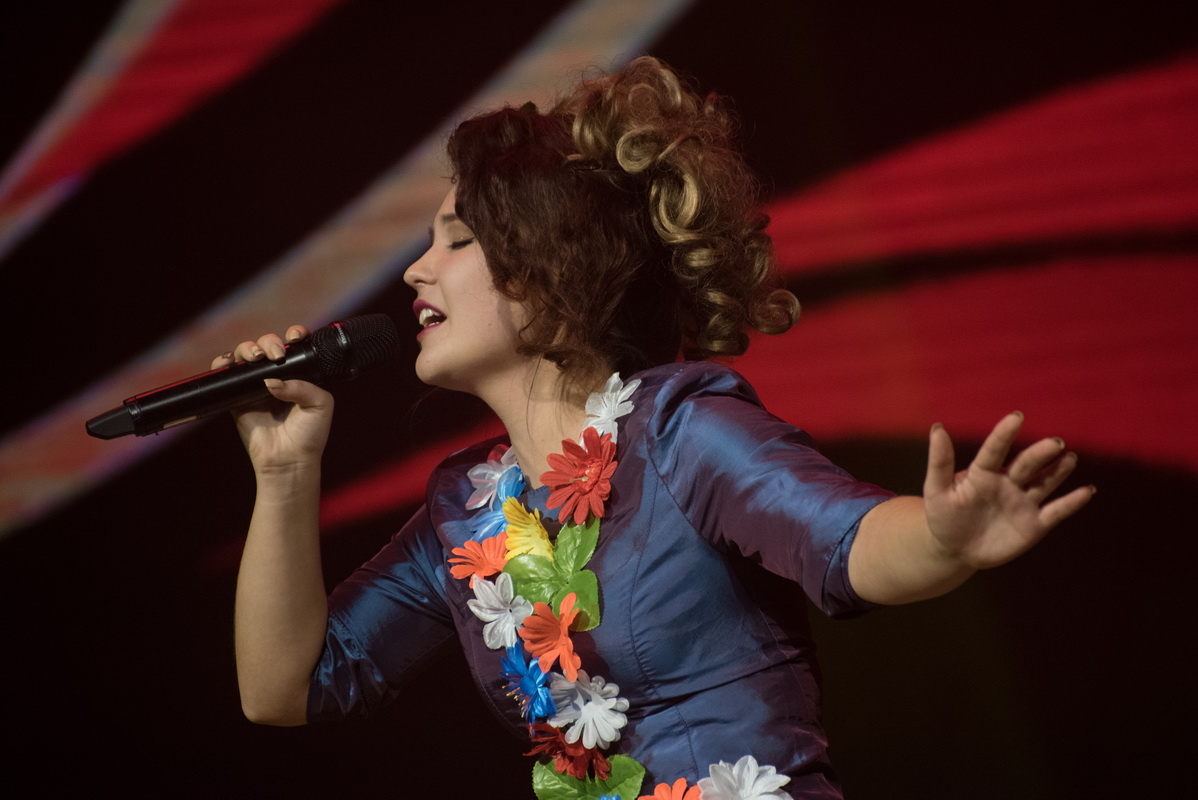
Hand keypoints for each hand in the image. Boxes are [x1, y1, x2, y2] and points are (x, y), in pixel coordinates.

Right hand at [210, 324, 333, 473]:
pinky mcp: (237, 397)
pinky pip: (225, 375)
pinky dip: (222, 363)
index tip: (295, 336)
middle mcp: (277, 376)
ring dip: (247, 348)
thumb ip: (301, 386)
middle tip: (275, 356)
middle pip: (266, 346)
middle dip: (269, 342)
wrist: (289, 460)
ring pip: (245, 355)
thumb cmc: (309, 434)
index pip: (294, 346)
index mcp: (299, 374)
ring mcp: (256, 385)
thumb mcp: (319, 404)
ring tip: (254, 357)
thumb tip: (271, 380)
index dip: (293, 334)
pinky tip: (227, 362)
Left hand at [923, 412, 1093, 570]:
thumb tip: (938, 427)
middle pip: (1026, 464)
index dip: (1004, 434)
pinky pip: (1056, 511)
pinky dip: (1072, 502)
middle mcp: (1007, 482)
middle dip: (1039, 454)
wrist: (955, 549)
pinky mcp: (1035, 524)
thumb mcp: (936, 491)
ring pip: (1045, 482)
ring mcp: (1023, 502)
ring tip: (1070, 458)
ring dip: (1058, 471)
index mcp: (983, 472)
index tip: (1016, 417)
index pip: (995, 450)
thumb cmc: (943, 516)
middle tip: (1054, 443)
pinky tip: (1087, 491)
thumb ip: (939, 461)